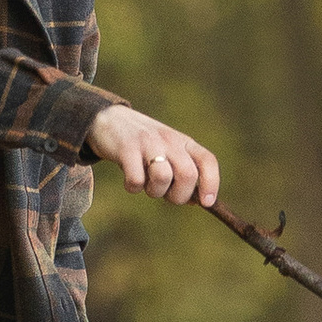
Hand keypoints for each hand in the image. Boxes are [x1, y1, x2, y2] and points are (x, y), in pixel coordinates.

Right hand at [86, 100, 219, 206]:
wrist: (109, 119)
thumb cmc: (143, 145)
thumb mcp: (168, 151)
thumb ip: (182, 172)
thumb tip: (198, 201)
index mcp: (183, 142)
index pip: (207, 161)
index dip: (211, 183)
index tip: (207, 202)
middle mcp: (169, 140)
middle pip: (188, 175)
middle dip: (179, 196)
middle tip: (166, 196)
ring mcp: (148, 143)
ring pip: (163, 178)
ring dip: (155, 192)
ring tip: (147, 185)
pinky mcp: (126, 148)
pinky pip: (136, 180)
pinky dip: (133, 187)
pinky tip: (130, 180)